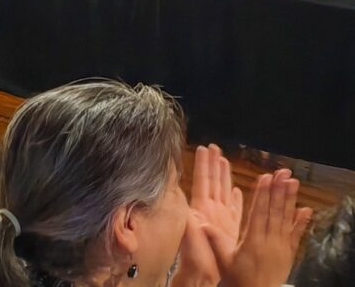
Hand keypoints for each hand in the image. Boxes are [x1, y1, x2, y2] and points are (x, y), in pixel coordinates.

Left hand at [178, 145, 242, 282]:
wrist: (200, 273)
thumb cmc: (193, 254)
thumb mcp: (188, 230)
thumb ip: (188, 213)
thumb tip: (182, 197)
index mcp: (200, 208)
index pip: (203, 180)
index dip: (204, 164)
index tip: (204, 148)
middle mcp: (209, 210)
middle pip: (213, 182)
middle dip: (214, 164)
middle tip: (214, 148)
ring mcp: (219, 219)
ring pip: (224, 192)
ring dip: (224, 177)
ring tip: (224, 161)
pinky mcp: (228, 229)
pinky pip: (235, 210)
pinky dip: (236, 200)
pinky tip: (238, 191)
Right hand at [209, 169, 311, 286]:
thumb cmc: (239, 280)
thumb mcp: (224, 260)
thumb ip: (215, 241)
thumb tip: (201, 223)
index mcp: (253, 242)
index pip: (259, 213)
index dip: (262, 194)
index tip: (265, 178)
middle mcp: (270, 242)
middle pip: (275, 212)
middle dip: (279, 190)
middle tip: (283, 173)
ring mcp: (281, 247)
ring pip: (286, 220)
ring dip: (290, 200)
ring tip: (294, 182)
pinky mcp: (288, 254)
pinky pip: (296, 235)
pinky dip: (302, 222)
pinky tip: (306, 209)